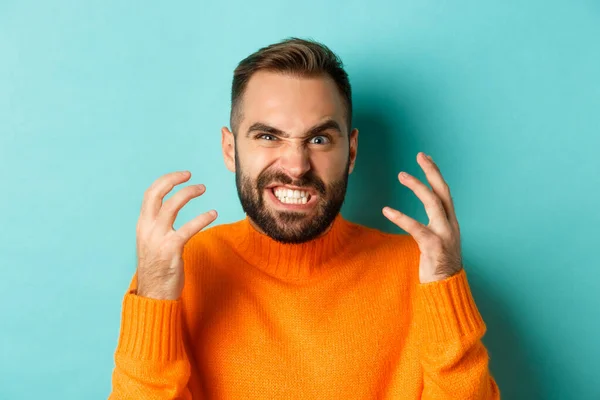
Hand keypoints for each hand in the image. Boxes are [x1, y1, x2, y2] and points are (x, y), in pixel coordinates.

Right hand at [135, 171, 216, 299]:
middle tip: (190, 175)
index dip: (165, 180)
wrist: (153, 294)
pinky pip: (188, 228)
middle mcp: (147, 229)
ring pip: (172, 206)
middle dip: (172, 180)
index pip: (150, 194)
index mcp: (142, 225)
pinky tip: (213, 214)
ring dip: (189, 193)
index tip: (181, 175)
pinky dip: (202, 218)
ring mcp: (158, 239)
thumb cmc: (157, 268)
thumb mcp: (151, 243)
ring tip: (203, 188)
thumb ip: (157, 226)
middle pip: (156, 194)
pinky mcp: (171, 250)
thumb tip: (167, 211)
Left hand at [382, 152, 462, 283]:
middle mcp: (450, 225)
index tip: (426, 158)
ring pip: (433, 204)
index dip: (435, 174)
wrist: (447, 290)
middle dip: (432, 171)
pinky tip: (387, 210)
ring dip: (418, 187)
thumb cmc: (438, 266)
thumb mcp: (438, 241)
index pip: (444, 192)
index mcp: (450, 222)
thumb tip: (425, 215)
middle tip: (420, 155)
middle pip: (443, 191)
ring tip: (402, 174)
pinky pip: (417, 228)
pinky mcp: (435, 247)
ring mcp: (445, 235)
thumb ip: (433, 226)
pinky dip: (402, 218)